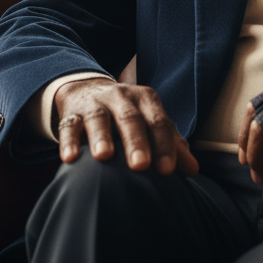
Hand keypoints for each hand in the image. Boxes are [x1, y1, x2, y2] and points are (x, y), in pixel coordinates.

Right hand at [55, 79, 198, 176]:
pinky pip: (69, 126)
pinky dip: (68, 141)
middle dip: (135, 141)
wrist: (89, 92)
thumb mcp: (151, 123)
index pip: (158, 121)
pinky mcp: (72, 113)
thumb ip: (171, 144)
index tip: (167, 170)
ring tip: (104, 156)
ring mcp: (95, 104)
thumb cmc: (129, 115)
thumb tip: (193, 169)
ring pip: (98, 118)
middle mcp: (121, 97)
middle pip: (130, 118)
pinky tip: (70, 158)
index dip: (164, 144)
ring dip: (101, 136)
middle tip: (141, 165)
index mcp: (145, 99)